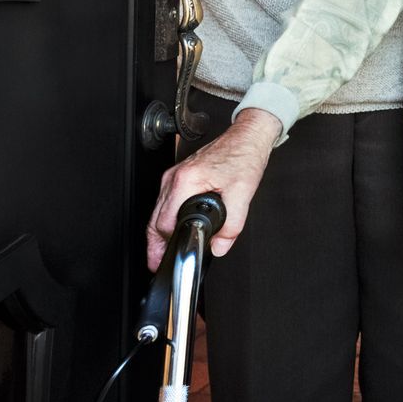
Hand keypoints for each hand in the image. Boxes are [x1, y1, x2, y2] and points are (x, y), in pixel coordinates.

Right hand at [145, 108, 282, 269]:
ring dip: (159, 231)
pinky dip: (166, 217)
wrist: (247, 138)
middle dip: (155, 244)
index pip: (165, 223)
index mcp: (186, 181)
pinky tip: (172, 228)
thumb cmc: (243, 158)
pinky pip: (166, 201)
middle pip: (155, 219)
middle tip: (156, 263)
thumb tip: (219, 246)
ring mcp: (174, 175)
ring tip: (161, 251)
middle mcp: (174, 178)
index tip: (165, 259)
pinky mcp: (179, 175)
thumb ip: (232, 225)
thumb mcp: (243, 194)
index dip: (166, 244)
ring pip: (158, 210)